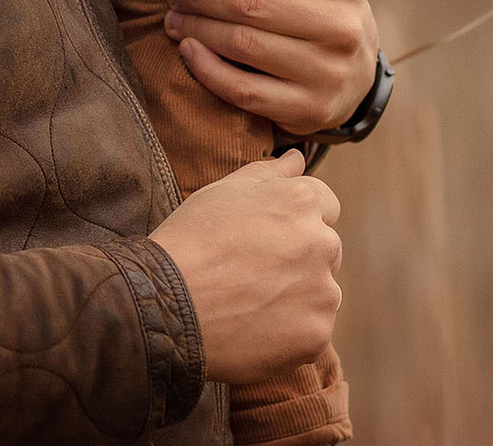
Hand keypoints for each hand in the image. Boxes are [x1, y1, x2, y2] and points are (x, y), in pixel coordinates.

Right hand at [149, 150, 341, 383]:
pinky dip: (291, 332)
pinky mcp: (316, 333)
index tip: (265, 238)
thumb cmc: (191, 240)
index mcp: (302, 202)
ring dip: (298, 296)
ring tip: (250, 303)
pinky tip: (254, 328)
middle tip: (253, 272)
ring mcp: (323, 291)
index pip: (325, 205)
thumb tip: (297, 158)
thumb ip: (268, 173)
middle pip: (325, 249)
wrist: (167, 302)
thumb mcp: (223, 191)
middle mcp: (322, 243)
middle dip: (300, 258)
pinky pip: (313, 330)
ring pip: (321, 291)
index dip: (293, 220)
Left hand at [164, 0, 378, 137]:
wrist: (356, 77)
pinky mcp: (308, 110)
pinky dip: (208, 70)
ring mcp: (326, 72)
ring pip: (243, 44)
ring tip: (174, 17)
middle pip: (248, 3)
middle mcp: (341, 26)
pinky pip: (245, 90)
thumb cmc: (326, 1)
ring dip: (196, 28)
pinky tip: (188, 51)